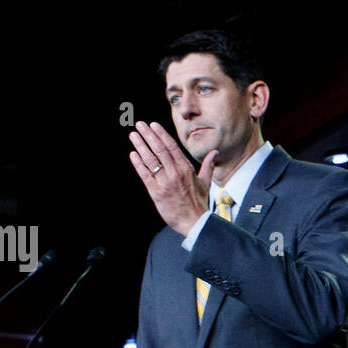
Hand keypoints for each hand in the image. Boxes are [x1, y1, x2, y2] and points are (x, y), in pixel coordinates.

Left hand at [128, 121, 215, 236]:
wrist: (195, 223)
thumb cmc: (199, 203)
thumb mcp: (206, 182)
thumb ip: (208, 165)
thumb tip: (215, 152)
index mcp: (186, 169)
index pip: (171, 147)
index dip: (161, 134)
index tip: (153, 125)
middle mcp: (175, 173)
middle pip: (159, 150)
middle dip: (148, 135)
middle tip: (139, 124)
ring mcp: (165, 183)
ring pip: (151, 160)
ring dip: (141, 146)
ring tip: (133, 135)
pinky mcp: (156, 193)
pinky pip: (145, 175)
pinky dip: (138, 164)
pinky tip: (133, 154)